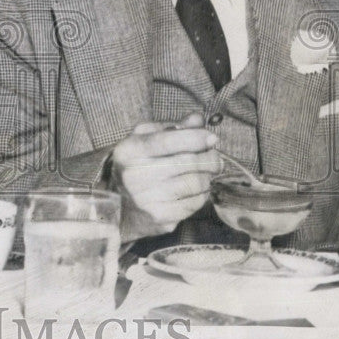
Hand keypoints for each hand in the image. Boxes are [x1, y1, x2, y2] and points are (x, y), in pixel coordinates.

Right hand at [108, 112, 220, 241]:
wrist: (123, 206)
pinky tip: (196, 190)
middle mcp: (134, 175)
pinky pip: (195, 203)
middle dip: (210, 158)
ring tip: (205, 173)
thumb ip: (172, 128)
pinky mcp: (160, 218)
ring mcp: (147, 199)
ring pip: (195, 183)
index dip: (194, 137)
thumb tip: (198, 120)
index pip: (166, 140)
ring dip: (208, 176)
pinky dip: (202, 194)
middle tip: (215, 158)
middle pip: (187, 162)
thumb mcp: (146, 139)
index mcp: (129, 151)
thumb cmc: (139, 165)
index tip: (212, 137)